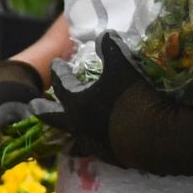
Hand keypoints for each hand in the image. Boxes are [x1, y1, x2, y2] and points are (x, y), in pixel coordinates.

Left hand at [45, 34, 192, 177]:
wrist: (158, 137)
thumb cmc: (135, 98)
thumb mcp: (123, 66)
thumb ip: (111, 49)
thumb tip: (105, 34)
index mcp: (76, 103)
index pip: (62, 84)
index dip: (59, 71)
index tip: (56, 63)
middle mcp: (79, 126)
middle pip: (53, 118)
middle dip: (43, 109)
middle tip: (33, 105)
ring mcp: (93, 144)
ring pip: (71, 138)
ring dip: (67, 131)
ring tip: (66, 129)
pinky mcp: (111, 158)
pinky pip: (94, 149)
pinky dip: (92, 142)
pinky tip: (97, 141)